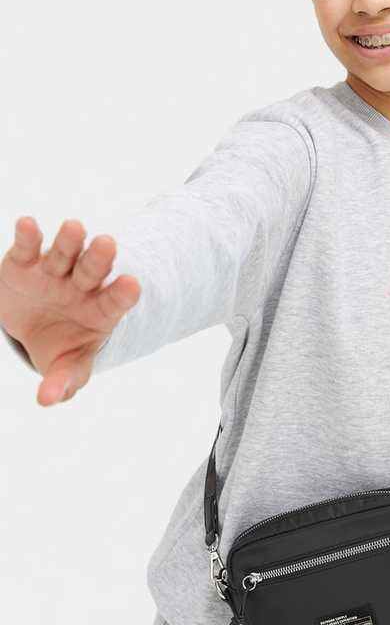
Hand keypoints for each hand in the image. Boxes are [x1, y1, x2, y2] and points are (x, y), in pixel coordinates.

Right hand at [0, 216, 140, 405]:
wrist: (33, 328)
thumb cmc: (61, 347)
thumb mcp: (66, 367)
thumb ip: (63, 381)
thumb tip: (47, 400)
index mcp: (101, 310)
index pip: (115, 300)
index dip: (123, 294)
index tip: (132, 285)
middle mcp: (81, 286)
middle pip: (93, 270)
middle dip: (99, 258)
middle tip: (107, 243)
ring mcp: (54, 271)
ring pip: (65, 253)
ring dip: (69, 241)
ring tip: (74, 228)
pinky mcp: (23, 262)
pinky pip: (28, 247)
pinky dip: (28, 236)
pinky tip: (27, 224)